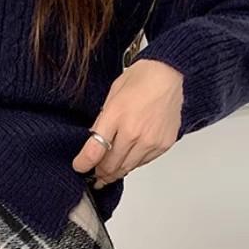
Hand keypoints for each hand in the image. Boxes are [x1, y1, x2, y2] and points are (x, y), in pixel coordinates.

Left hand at [72, 58, 183, 188]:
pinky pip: (143, 163)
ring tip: (109, 172)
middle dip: (99, 173)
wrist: (169, 73)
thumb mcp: (111, 98)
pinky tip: (129, 157)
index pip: (94, 152)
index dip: (83, 164)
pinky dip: (133, 163)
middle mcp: (133, 132)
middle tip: (95, 174)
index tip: (80, 167)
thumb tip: (94, 144)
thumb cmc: (141, 80)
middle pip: (110, 166)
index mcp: (115, 117)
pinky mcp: (163, 145)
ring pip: (126, 169)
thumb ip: (102, 123)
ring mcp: (150, 141)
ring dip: (116, 172)